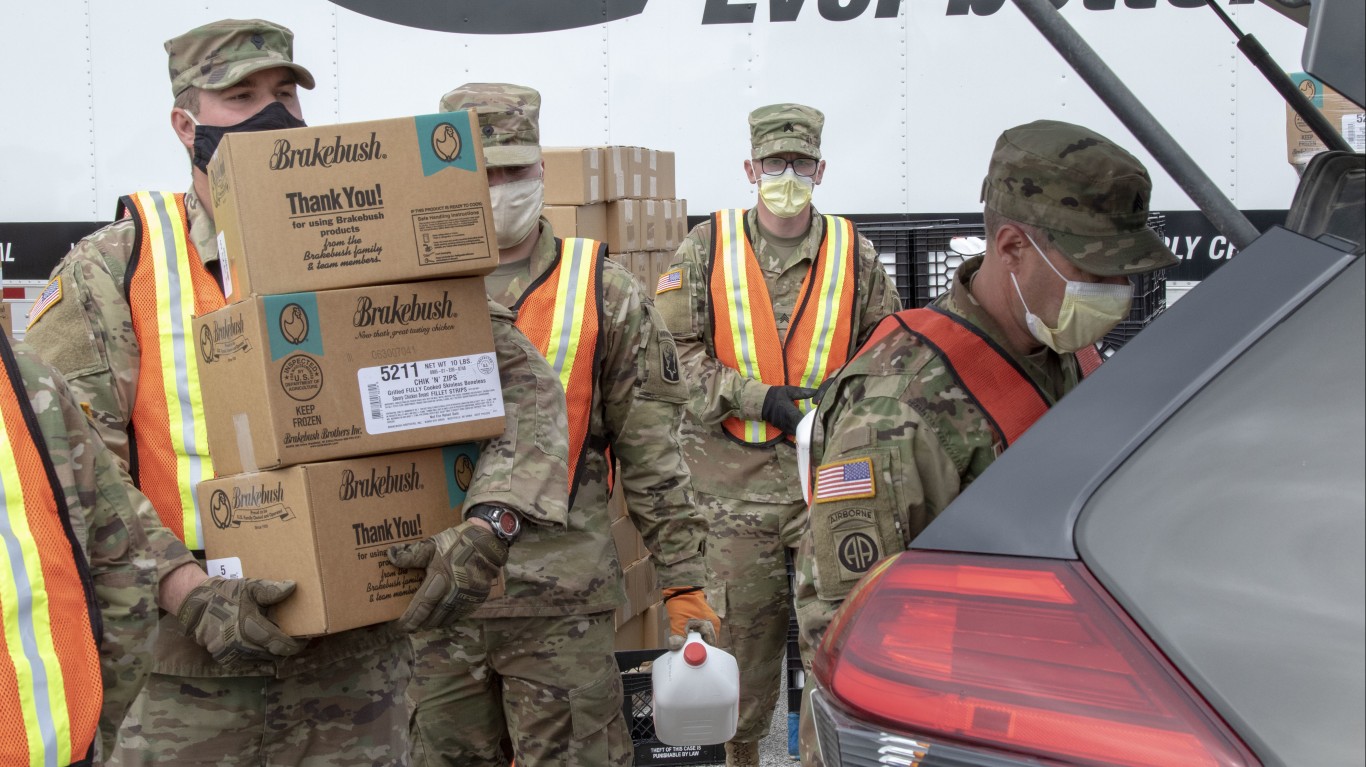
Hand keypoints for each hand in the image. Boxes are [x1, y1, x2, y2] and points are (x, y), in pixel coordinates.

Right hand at [177, 576, 302, 664]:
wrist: (197, 605)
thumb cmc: (227, 594)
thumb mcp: (250, 587)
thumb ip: (270, 590)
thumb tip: (292, 587)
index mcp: (249, 628)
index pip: (279, 643)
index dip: (294, 644)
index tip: (305, 640)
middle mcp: (240, 645)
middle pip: (272, 654)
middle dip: (284, 648)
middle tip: (294, 639)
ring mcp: (231, 654)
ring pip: (261, 659)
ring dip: (271, 652)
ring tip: (277, 639)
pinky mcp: (225, 659)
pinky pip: (248, 661)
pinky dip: (257, 654)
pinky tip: (260, 643)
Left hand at [387, 521, 507, 630]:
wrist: (487, 543)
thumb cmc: (457, 542)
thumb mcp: (432, 545)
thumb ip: (411, 554)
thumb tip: (390, 557)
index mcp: (440, 580)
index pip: (421, 607)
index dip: (409, 619)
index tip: (399, 625)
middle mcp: (454, 593)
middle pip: (433, 618)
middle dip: (419, 625)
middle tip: (408, 627)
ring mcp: (467, 598)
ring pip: (447, 619)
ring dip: (433, 624)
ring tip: (423, 624)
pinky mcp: (477, 599)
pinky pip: (460, 615)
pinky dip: (448, 619)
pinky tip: (442, 616)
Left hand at [662, 586, 721, 650]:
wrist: (681, 588)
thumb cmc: (682, 604)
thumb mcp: (678, 622)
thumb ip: (678, 636)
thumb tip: (676, 648)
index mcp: (711, 626)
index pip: (711, 645)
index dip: (703, 652)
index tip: (694, 658)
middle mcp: (713, 624)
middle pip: (709, 642)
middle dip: (699, 648)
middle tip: (689, 655)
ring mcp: (709, 620)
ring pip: (704, 637)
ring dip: (696, 642)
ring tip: (686, 647)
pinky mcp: (703, 618)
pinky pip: (701, 631)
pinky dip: (695, 636)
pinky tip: (686, 639)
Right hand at [761, 385, 818, 435]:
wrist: (761, 401)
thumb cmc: (777, 395)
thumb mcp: (790, 391)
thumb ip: (804, 392)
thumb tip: (817, 391)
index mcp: (790, 412)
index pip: (803, 421)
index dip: (812, 422)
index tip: (820, 420)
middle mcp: (787, 421)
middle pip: (801, 429)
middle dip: (809, 428)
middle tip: (819, 426)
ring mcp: (783, 426)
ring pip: (796, 432)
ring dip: (804, 431)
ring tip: (813, 428)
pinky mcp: (781, 428)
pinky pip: (791, 432)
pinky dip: (798, 431)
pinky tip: (804, 429)